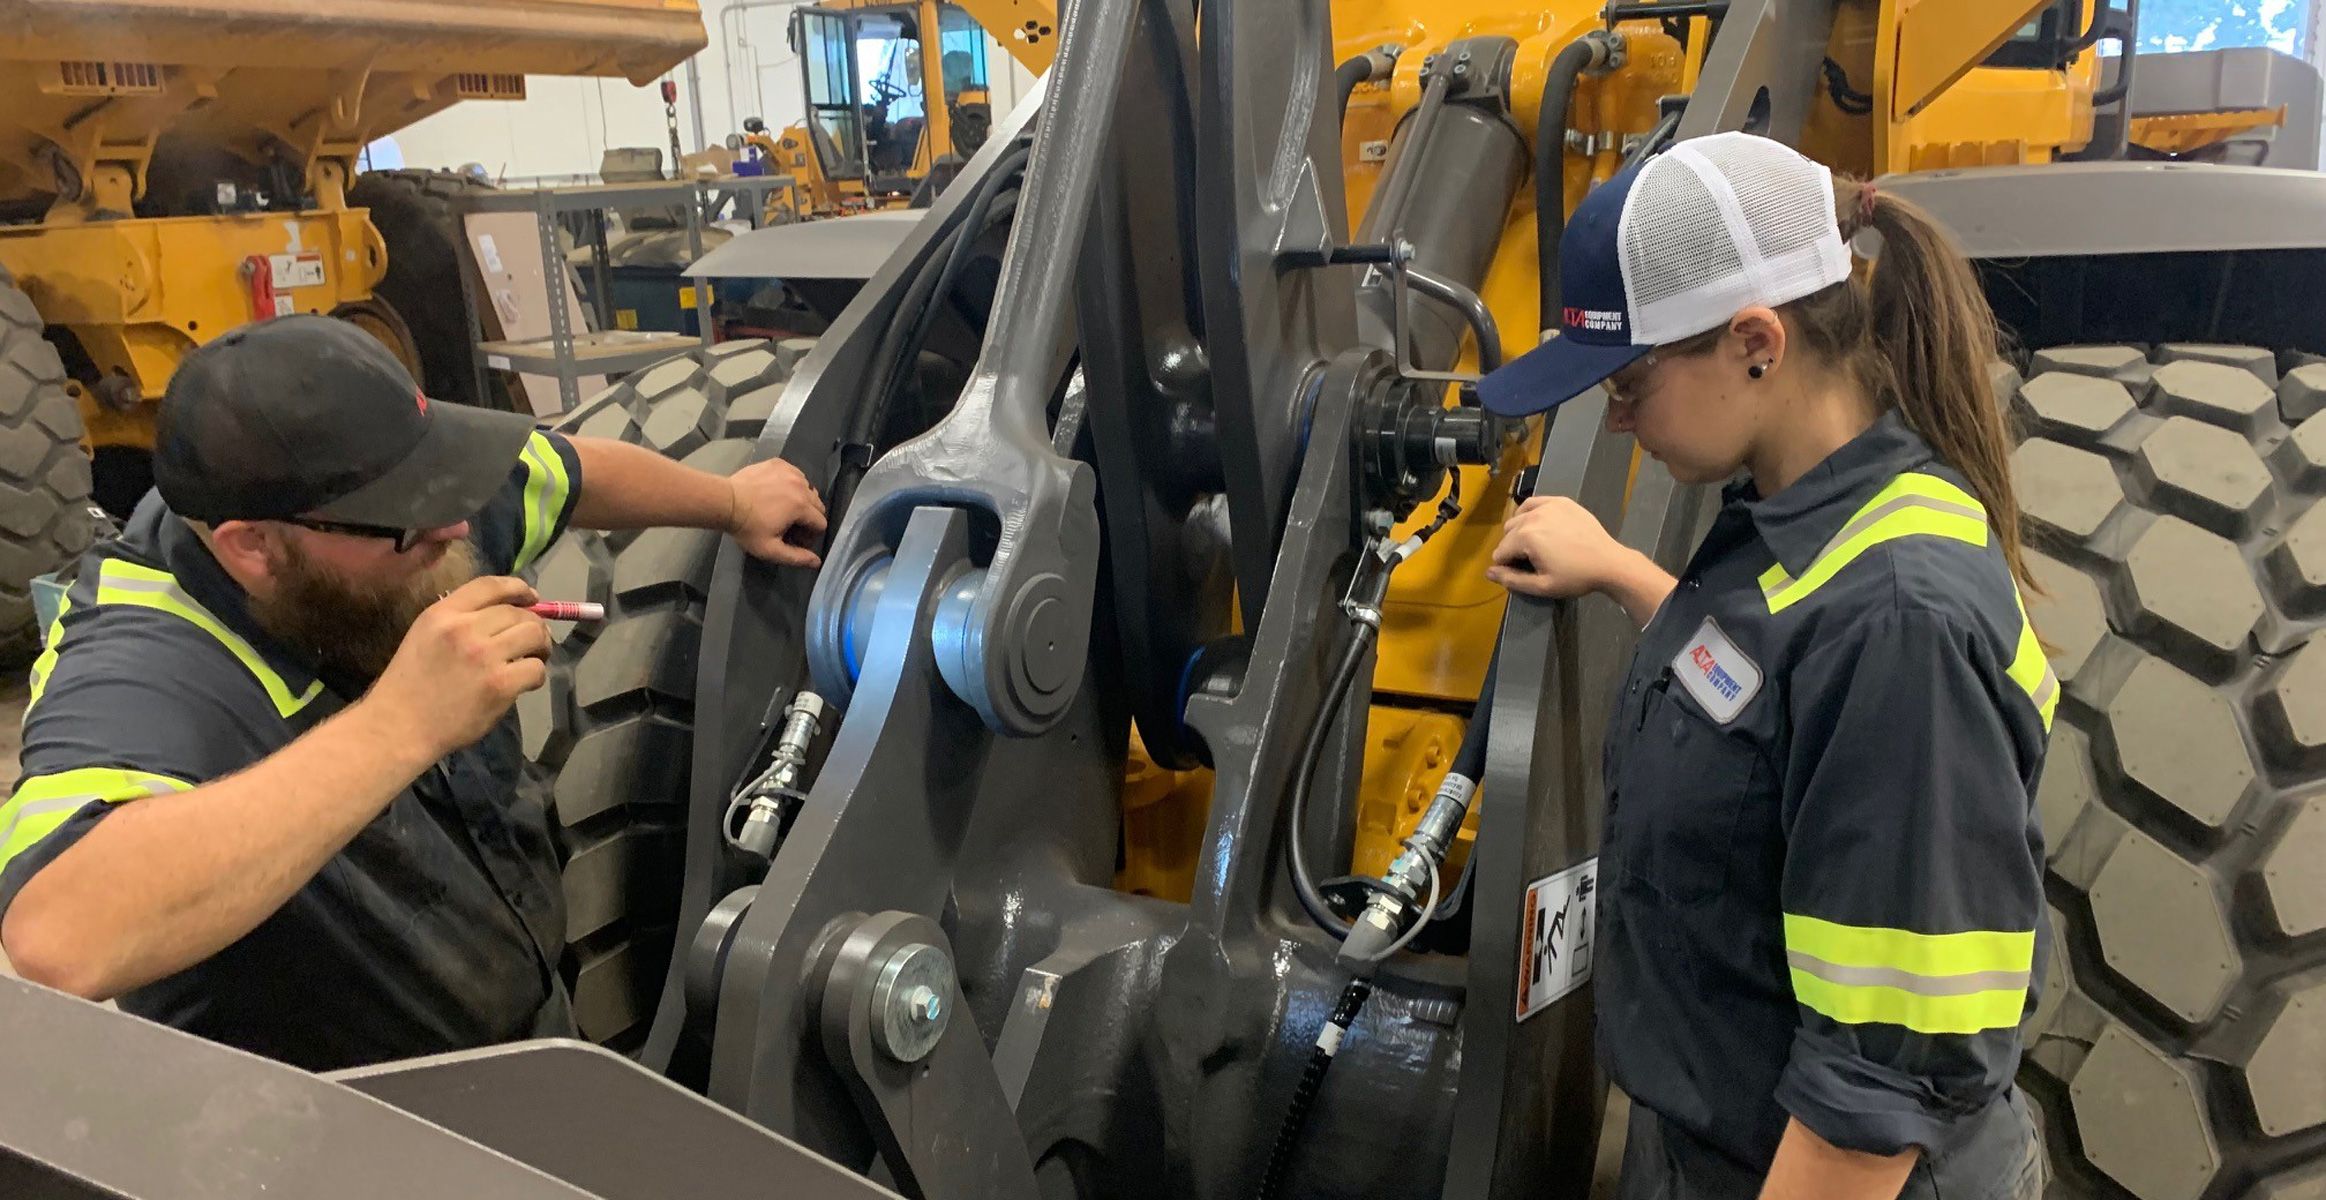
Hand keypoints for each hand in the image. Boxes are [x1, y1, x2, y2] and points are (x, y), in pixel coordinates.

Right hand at [363, 576, 549, 756]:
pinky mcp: (499, 684)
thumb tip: (509, 615)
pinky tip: (524, 684)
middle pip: (518, 612)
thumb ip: (460, 621)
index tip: (532, 597)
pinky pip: (535, 669)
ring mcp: (484, 656)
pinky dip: (536, 676)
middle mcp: (464, 628)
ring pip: (534, 636)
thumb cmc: (411, 684)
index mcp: (443, 613)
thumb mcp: (426, 636)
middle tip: (535, 642)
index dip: (518, 588)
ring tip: (534, 659)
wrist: (399, 727)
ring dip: (541, 647)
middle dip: (534, 625)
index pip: (490, 585)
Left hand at [725, 458, 827, 567]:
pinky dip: (791, 484)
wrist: (725, 501)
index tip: (794, 539)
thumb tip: (817, 562)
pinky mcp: (778, 463)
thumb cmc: (747, 527)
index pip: (820, 523)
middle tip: (788, 525)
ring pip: (807, 488)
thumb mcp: (770, 549)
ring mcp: (790, 471)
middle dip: (808, 518)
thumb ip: (796, 557)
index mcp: (802, 506)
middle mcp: (801, 485)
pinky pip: (794, 474)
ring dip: (800, 500)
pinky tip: (776, 492)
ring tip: (781, 508)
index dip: (810, 535)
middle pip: (817, 505)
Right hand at [1487, 496, 1632, 598]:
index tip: (1526, 573)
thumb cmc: (1576, 577)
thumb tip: (1488, 572)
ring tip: (1538, 545)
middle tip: (1533, 561)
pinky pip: (1533, 503)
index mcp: (1526, 536)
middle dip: (1513, 548)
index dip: (1508, 566)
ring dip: (1520, 531)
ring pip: (1518, 518)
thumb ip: (1511, 580)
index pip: (1500, 552)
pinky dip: (1530, 514)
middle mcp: (1533, 516)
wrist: (1609, 563)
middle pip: (1507, 533)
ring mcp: (1548, 505)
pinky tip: (1539, 525)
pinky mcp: (1561, 501)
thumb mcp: (1542, 586)